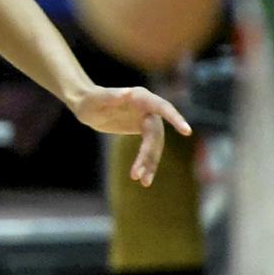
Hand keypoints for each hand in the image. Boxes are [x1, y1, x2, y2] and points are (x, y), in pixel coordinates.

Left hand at [72, 84, 191, 185]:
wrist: (86, 106)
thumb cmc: (90, 100)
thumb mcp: (97, 100)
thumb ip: (111, 96)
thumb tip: (128, 93)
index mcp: (140, 97)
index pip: (162, 107)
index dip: (175, 119)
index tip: (187, 132)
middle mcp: (148, 108)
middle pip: (155, 134)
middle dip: (149, 155)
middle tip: (138, 175)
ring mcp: (146, 119)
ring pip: (154, 144)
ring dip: (150, 163)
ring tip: (143, 182)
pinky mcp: (142, 130)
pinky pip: (149, 148)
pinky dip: (146, 162)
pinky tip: (142, 177)